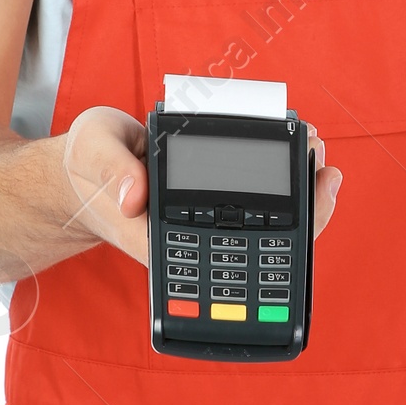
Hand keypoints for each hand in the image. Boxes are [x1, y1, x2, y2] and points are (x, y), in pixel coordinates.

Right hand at [61, 107, 342, 269]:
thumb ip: (112, 170)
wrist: (79, 171)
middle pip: (262, 244)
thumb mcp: (92, 152)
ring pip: (264, 227)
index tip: (311, 195)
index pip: (235, 252)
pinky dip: (281, 184)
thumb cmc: (85, 165)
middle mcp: (193, 241)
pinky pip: (254, 206)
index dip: (282, 232)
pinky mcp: (209, 207)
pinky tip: (300, 161)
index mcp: (166, 242)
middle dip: (304, 211)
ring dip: (298, 196)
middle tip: (325, 169)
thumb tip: (136, 198)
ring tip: (319, 157)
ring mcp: (204, 226)